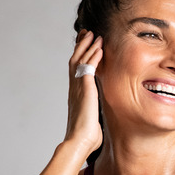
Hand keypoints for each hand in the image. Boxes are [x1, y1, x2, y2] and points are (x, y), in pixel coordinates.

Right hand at [65, 29, 103, 154]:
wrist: (80, 141)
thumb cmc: (86, 137)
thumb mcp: (91, 120)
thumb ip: (94, 114)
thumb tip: (98, 121)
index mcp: (76, 94)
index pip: (76, 70)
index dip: (80, 56)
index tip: (84, 45)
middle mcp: (75, 88)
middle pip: (75, 60)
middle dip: (81, 45)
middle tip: (86, 32)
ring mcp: (78, 88)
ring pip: (80, 60)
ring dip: (87, 46)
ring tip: (94, 34)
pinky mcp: (85, 89)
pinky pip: (89, 68)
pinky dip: (93, 56)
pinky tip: (99, 48)